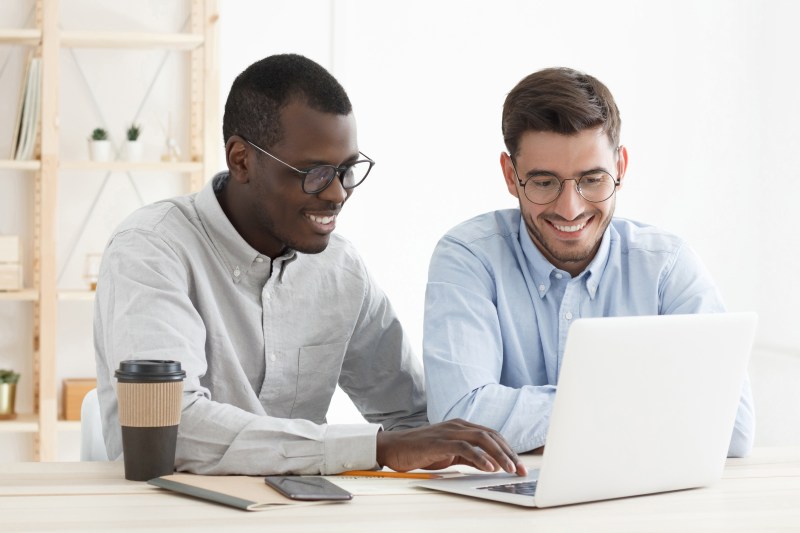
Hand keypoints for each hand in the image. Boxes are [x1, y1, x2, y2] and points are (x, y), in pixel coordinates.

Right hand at [375, 418, 527, 475]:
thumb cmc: (421, 451)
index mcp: (462, 426)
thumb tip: (491, 464)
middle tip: (520, 469)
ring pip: (481, 439)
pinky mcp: (439, 441)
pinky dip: (479, 457)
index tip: (519, 465)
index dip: (508, 449)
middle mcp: (458, 425)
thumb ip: (469, 457)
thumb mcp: (450, 454)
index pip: (491, 435)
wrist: (394, 448)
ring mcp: (448, 432)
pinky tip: (490, 468)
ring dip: (499, 455)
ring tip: (509, 469)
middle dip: (509, 453)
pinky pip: (464, 448)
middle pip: (490, 436)